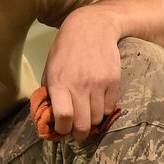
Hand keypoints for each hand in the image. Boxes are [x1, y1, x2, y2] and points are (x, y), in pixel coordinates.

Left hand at [43, 5, 123, 142]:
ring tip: (88, 116)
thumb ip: (49, 92)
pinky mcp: (114, 81)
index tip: (62, 131)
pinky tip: (98, 103)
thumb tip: (50, 118)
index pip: (63, 118)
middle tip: (78, 135)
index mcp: (59, 83)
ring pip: (98, 118)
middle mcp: (79, 85)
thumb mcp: (51, 68)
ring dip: (92, 122)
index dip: (62, 130)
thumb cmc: (66, 50)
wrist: (92, 28)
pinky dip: (104, 110)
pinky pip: (110, 107)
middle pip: (83, 124)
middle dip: (80, 135)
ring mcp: (98, 83)